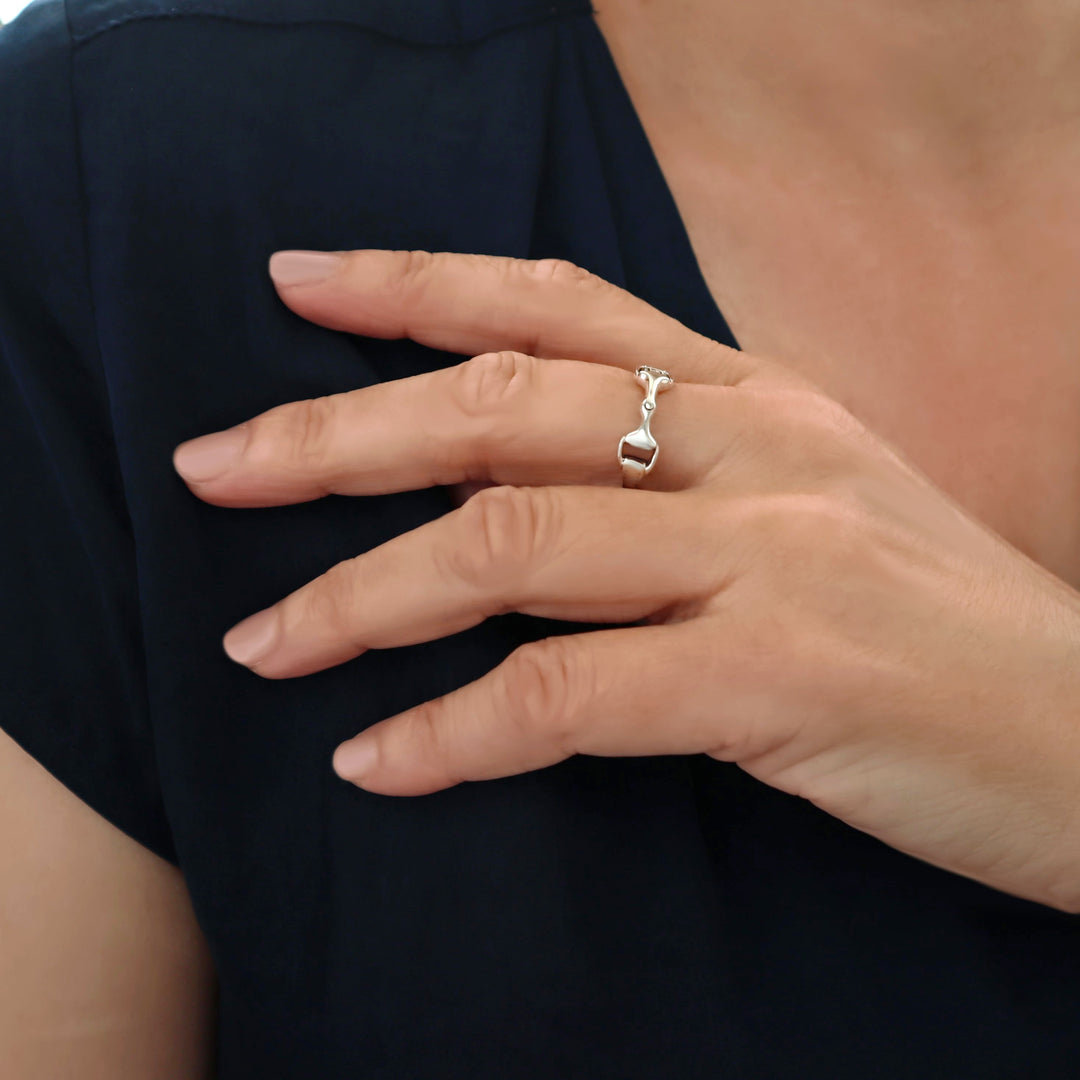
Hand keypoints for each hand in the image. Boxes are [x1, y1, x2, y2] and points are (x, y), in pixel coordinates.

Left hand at [173, 248, 1079, 911]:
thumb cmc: (940, 624)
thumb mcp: (806, 510)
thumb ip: (668, 482)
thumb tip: (504, 501)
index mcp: (755, 392)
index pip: (553, 303)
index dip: (414, 285)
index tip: (299, 283)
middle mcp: (754, 447)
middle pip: (497, 410)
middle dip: (335, 434)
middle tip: (215, 465)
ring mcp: (770, 556)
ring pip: (509, 547)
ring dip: (362, 597)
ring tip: (264, 640)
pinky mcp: (779, 675)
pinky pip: (564, 696)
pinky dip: (452, 732)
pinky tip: (379, 759)